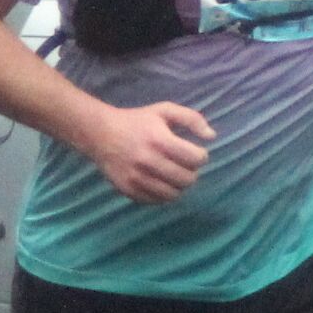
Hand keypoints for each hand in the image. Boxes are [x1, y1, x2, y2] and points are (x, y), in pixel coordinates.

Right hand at [85, 100, 213, 203]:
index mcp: (159, 140)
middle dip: (192, 173)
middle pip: (187, 179)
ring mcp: (137, 178)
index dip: (201, 157)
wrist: (100, 133)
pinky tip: (161, 183)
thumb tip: (211, 136)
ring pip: (173, 194)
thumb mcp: (164, 110)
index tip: (196, 153)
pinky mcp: (128, 189)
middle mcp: (148, 161)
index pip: (195, 159)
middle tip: (186, 166)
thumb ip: (191, 119)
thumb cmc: (136, 120)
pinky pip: (156, 201)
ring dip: (179, 186)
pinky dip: (163, 195)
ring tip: (175, 176)